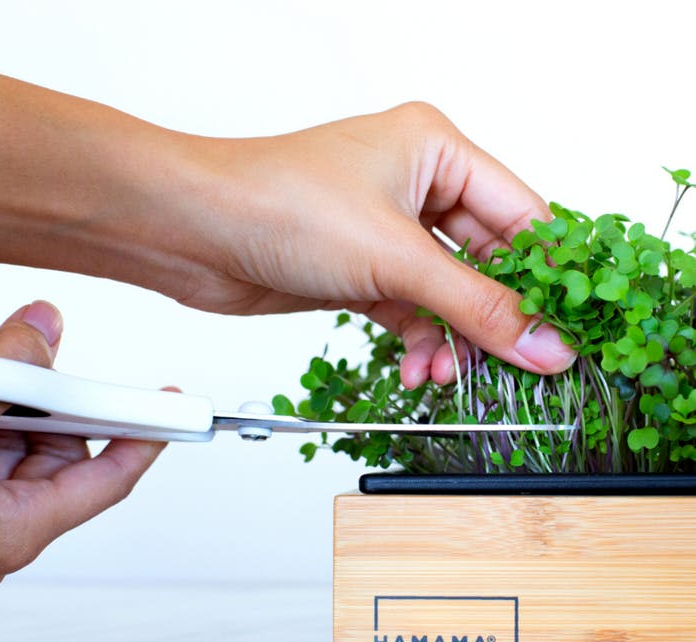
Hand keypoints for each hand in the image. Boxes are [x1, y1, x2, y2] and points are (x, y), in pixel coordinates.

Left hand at [0, 78, 574, 387]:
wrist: (191, 231)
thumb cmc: (274, 202)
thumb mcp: (395, 256)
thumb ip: (477, 305)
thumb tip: (544, 340)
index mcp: (435, 149)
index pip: (521, 214)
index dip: (547, 274)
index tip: (570, 325)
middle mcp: (413, 185)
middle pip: (485, 260)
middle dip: (494, 317)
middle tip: (518, 362)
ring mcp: (385, 231)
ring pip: (447, 292)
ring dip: (453, 338)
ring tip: (449, 373)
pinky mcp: (359, 270)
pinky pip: (410, 310)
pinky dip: (417, 341)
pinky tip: (416, 368)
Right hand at [0, 301, 165, 584]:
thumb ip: (6, 377)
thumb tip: (43, 328)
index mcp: (12, 528)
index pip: (108, 478)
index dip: (147, 435)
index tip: (176, 404)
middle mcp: (0, 517)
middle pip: (58, 445)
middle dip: (57, 396)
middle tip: (42, 355)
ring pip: (15, 433)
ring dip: (13, 392)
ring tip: (7, 361)